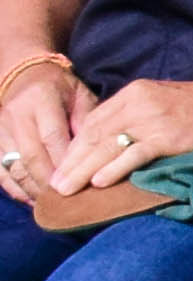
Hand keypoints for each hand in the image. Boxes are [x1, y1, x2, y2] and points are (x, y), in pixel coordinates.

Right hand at [0, 60, 91, 203]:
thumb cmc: (61, 88)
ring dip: (32, 188)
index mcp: (41, 100)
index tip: (80, 182)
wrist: (25, 75)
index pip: (53, 137)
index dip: (65, 163)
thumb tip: (95, 154)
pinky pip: (0, 169)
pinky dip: (14, 187)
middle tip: (67, 200)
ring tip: (51, 204)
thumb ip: (87, 122)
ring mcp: (1, 128)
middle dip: (49, 181)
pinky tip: (30, 199)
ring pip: (14, 165)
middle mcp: (17, 115)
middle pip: (32, 155)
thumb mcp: (80, 95)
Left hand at [45, 71, 192, 194]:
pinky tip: (98, 182)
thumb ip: (137, 113)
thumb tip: (113, 140)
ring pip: (106, 146)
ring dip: (82, 170)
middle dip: (71, 161)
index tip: (63, 165)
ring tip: (66, 189)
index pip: (94, 120)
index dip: (74, 145)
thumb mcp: (164, 99)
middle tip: (54, 184)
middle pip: (93, 134)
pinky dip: (113, 169)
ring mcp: (152, 120)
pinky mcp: (167, 137)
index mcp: (134, 92)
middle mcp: (137, 103)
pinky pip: (132, 154)